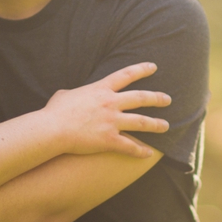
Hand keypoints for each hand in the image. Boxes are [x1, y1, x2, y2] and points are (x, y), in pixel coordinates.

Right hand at [42, 62, 171, 155]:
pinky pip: (130, 146)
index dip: (141, 69)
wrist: (53, 129)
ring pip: (141, 122)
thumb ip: (74, 93)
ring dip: (156, 124)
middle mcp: (110, 103)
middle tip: (168, 99)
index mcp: (100, 89)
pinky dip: (140, 151)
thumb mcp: (65, 95)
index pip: (126, 75)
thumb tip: (70, 95)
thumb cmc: (55, 112)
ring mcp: (112, 121)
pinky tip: (149, 154)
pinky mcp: (109, 140)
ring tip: (166, 126)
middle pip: (140, 98)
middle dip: (156, 98)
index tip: (154, 67)